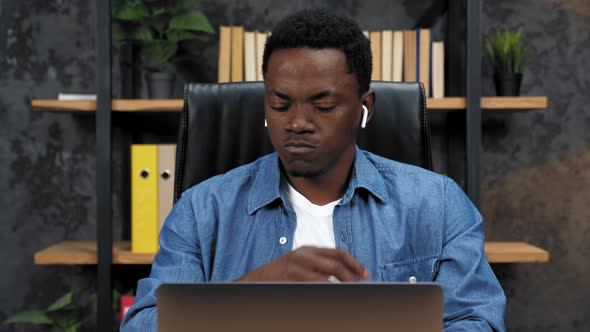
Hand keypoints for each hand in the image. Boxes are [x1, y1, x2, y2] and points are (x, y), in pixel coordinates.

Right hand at [237, 246, 369, 281]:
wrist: (258, 279)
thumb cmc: (282, 274)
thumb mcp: (300, 263)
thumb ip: (319, 265)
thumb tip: (344, 273)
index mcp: (309, 250)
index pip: (338, 253)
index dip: (354, 263)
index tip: (364, 273)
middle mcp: (304, 255)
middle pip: (336, 263)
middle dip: (352, 274)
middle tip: (361, 284)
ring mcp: (298, 266)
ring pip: (328, 275)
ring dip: (342, 284)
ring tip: (350, 290)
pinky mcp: (292, 277)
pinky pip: (316, 284)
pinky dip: (328, 289)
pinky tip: (334, 293)